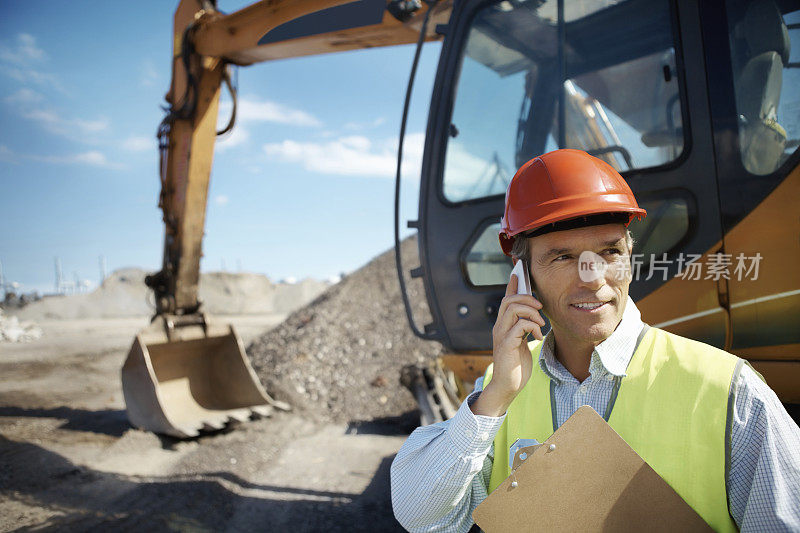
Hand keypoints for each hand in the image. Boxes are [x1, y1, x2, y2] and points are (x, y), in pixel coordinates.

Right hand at [471, 273, 544, 416]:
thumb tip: (533, 318)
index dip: (512, 285)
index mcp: (503, 325)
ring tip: (540, 323)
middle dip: (527, 298)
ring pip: (512, 309)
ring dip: (530, 312)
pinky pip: (518, 326)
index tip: (518, 271)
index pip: (506, 299)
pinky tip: (538, 335)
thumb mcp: (522, 343)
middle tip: (540, 307)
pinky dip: (531, 327)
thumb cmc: (516, 366)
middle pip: (508, 300)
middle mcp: (499, 327)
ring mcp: (501, 335)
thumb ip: (524, 329)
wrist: (507, 387)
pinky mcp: (505, 345)